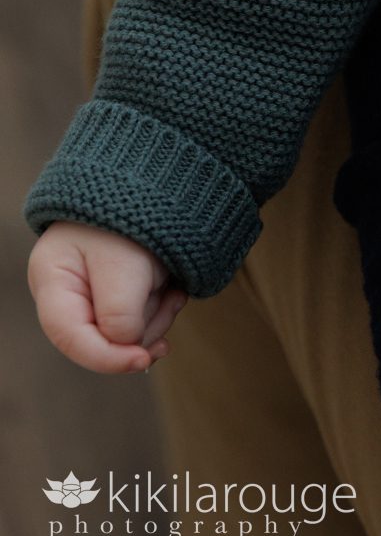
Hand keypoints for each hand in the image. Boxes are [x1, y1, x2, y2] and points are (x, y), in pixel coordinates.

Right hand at [28, 221, 187, 374]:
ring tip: (170, 285)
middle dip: (143, 327)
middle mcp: (68, 292)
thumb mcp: (124, 265)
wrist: (152, 175)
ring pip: (127, 332)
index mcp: (53, 280)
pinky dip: (161, 306)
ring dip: (156, 314)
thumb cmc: (130, 212)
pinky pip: (141, 317)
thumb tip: (125, 346)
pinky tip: (172, 287)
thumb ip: (119, 315)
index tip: (144, 360)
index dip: (107, 359)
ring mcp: (93, 292)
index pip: (71, 338)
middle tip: (170, 298)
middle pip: (103, 339)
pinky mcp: (119, 291)